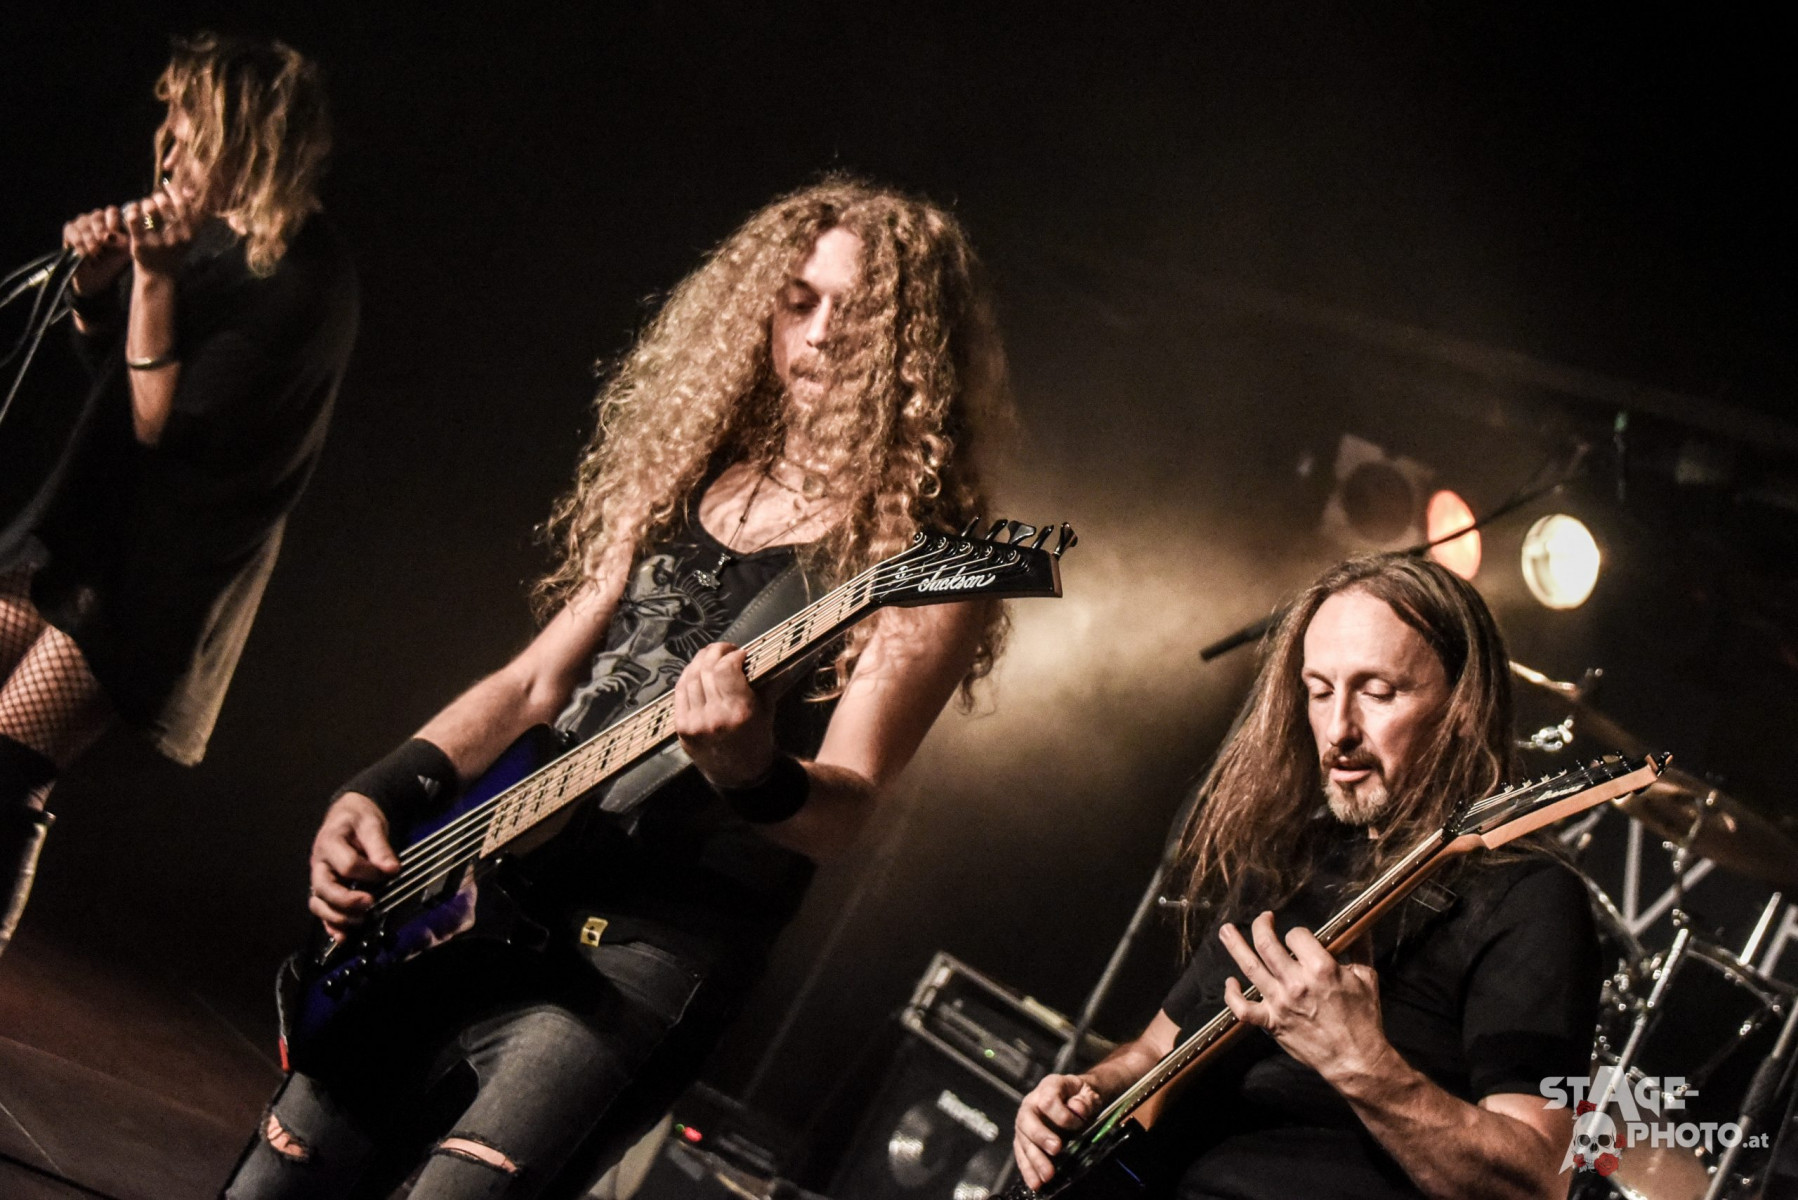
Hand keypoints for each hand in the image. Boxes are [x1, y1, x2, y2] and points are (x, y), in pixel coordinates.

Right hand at [61, 205, 130, 297]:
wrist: (97, 279)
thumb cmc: (115, 263)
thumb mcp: (127, 252)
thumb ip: (131, 239)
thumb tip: (135, 229)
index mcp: (114, 221)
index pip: (112, 211)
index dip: (113, 219)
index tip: (114, 232)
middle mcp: (98, 219)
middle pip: (97, 215)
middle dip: (100, 230)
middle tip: (103, 243)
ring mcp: (83, 223)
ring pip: (84, 222)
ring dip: (90, 239)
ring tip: (96, 253)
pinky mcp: (70, 229)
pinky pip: (72, 230)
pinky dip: (79, 243)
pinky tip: (85, 254)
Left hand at [121, 186, 199, 279]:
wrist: (159, 276)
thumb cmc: (173, 252)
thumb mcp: (187, 237)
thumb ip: (190, 216)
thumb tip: (188, 190)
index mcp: (190, 234)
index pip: (184, 206)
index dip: (174, 193)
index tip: (167, 188)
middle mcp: (176, 238)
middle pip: (166, 205)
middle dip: (158, 197)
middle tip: (153, 199)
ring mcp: (159, 242)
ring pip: (150, 210)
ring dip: (145, 202)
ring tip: (143, 205)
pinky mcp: (141, 245)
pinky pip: (134, 221)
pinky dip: (132, 212)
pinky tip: (132, 212)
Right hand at [308, 792, 401, 939]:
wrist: (348, 815)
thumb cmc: (358, 819)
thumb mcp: (372, 824)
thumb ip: (380, 847)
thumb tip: (391, 869)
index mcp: (329, 843)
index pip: (347, 865)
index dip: (369, 872)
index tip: (388, 872)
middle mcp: (319, 863)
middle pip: (325, 888)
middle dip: (347, 900)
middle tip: (370, 903)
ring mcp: (320, 878)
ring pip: (319, 903)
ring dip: (338, 916)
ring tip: (360, 920)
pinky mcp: (324, 889)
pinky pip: (322, 910)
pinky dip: (330, 925)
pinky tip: (342, 936)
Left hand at [674, 642, 775, 787]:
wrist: (740, 775)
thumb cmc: (758, 739)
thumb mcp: (767, 709)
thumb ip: (764, 680)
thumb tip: (764, 653)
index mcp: (739, 712)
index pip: (726, 669)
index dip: (732, 655)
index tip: (741, 653)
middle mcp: (714, 717)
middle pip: (706, 670)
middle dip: (715, 653)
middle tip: (725, 650)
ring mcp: (694, 723)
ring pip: (690, 678)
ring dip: (700, 662)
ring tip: (711, 658)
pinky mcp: (681, 727)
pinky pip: (680, 692)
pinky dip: (687, 677)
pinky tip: (697, 672)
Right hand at [1014, 1073, 1099, 1189]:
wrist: (1076, 1098)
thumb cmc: (1081, 1095)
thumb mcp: (1089, 1091)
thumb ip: (1085, 1099)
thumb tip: (1077, 1109)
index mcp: (1048, 1087)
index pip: (1048, 1100)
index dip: (1062, 1115)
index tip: (1078, 1124)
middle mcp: (1032, 1103)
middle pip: (1028, 1120)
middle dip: (1041, 1136)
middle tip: (1056, 1149)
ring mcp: (1025, 1122)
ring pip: (1024, 1140)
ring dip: (1035, 1159)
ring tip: (1047, 1175)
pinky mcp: (1024, 1138)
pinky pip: (1022, 1154)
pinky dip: (1028, 1169)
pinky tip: (1035, 1182)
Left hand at [1219, 912, 1389, 1084]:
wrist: (1356, 1060)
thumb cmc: (1364, 1019)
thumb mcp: (1367, 978)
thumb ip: (1359, 947)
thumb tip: (1359, 924)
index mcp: (1321, 969)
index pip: (1296, 935)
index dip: (1297, 933)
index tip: (1300, 939)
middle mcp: (1296, 983)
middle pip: (1266, 944)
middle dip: (1261, 925)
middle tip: (1264, 919)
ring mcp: (1281, 1003)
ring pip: (1250, 968)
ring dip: (1235, 946)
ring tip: (1225, 931)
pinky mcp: (1272, 1023)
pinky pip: (1243, 1009)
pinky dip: (1231, 996)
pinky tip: (1230, 982)